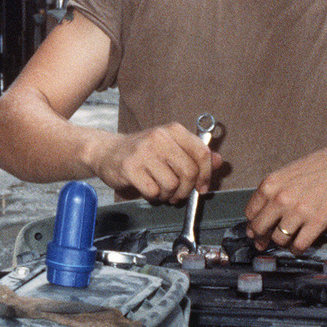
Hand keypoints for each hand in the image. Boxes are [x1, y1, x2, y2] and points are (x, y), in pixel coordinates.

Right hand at [88, 122, 224, 203]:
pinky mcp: (130, 167)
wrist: (107, 152)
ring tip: (161, 189)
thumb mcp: (171, 148)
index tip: (202, 186)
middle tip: (178, 193)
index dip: (206, 175)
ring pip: (172, 184)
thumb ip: (195, 154)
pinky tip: (148, 190)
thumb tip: (219, 161)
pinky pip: (154, 191)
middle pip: (189, 171)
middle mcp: (159, 137)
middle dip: (186, 189)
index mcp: (173, 130)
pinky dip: (154, 196)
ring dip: (168, 194)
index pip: (202, 153)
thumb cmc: (144, 153)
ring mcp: (144, 152)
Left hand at [244, 138, 326, 252]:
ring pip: (279, 240)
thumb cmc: (319, 166)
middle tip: (264, 242)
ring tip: (287, 241)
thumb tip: (262, 213)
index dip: (252, 224)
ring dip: (282, 243)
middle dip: (261, 238)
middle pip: (259, 229)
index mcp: (270, 185)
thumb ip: (273, 191)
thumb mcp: (287, 173)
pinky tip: (299, 246)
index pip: (250, 213)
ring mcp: (298, 212)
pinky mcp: (317, 222)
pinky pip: (299, 245)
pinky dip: (297, 249)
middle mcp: (280, 199)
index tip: (256, 230)